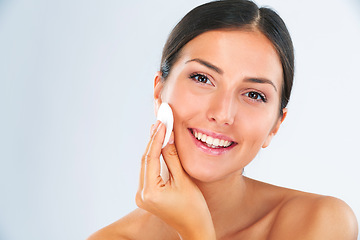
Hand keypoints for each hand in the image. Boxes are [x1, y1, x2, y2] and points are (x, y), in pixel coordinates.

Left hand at [135, 121, 215, 239]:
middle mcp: (141, 195)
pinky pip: (148, 172)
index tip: (162, 122)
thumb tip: (166, 138)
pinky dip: (154, 158)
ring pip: (146, 165)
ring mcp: (142, 196)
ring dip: (153, 147)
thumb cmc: (194, 208)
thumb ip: (173, 158)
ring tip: (159, 128)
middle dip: (153, 140)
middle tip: (160, 121)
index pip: (150, 158)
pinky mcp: (146, 196)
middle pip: (146, 160)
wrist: (194, 229)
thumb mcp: (184, 180)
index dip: (156, 138)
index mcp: (150, 192)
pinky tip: (158, 145)